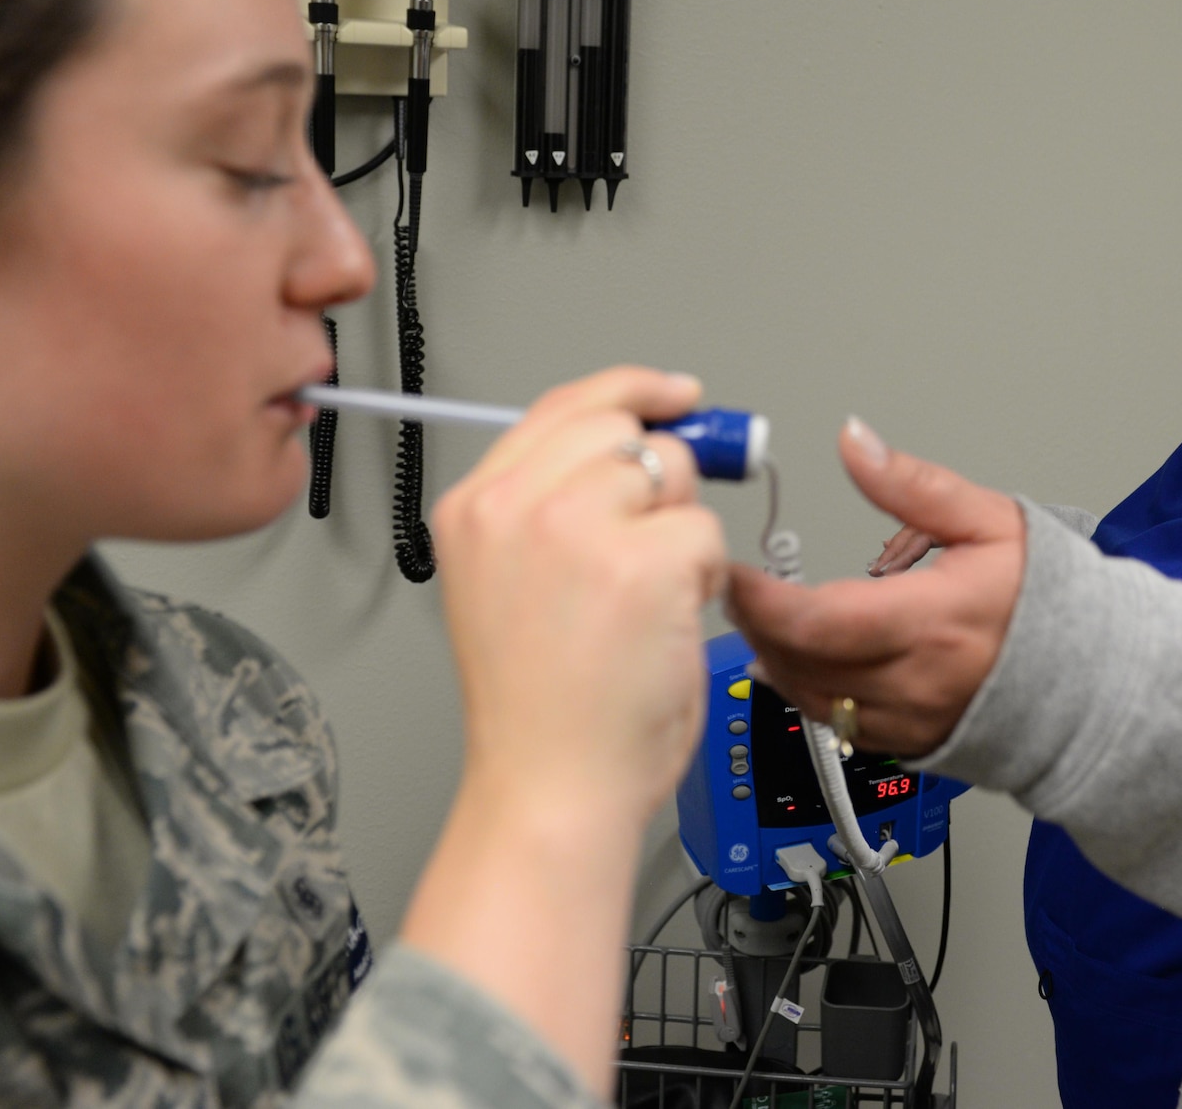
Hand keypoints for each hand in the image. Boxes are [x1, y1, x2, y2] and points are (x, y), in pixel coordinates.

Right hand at [401, 366, 727, 1093]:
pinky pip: (706, 534)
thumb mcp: (509, 581)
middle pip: (625, 428)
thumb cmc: (543, 709)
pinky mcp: (641, 559)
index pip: (563, 405)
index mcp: (475, 506)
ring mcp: (576, 526)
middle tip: (663, 539)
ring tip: (645, 604)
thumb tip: (640, 443)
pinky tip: (665, 627)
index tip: (675, 396)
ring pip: (673, 474)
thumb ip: (553, 505)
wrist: (551, 788)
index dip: (631, 393)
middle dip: (662, 478)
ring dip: (682, 533)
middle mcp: (514, 504)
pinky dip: (704, 581)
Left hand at [727, 417, 1023, 757]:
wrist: (1092, 679)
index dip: (765, 603)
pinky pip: (833, 723)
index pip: (823, 623)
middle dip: (756, 624)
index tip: (734, 573)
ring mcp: (908, 720)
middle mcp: (916, 681)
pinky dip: (804, 688)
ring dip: (774, 657)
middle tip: (734, 586)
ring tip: (760, 615)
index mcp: (934, 621)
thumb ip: (911, 484)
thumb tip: (855, 441)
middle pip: (803, 663)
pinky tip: (794, 655)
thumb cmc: (1046, 597)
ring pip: (810, 698)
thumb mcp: (988, 520)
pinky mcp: (906, 743)